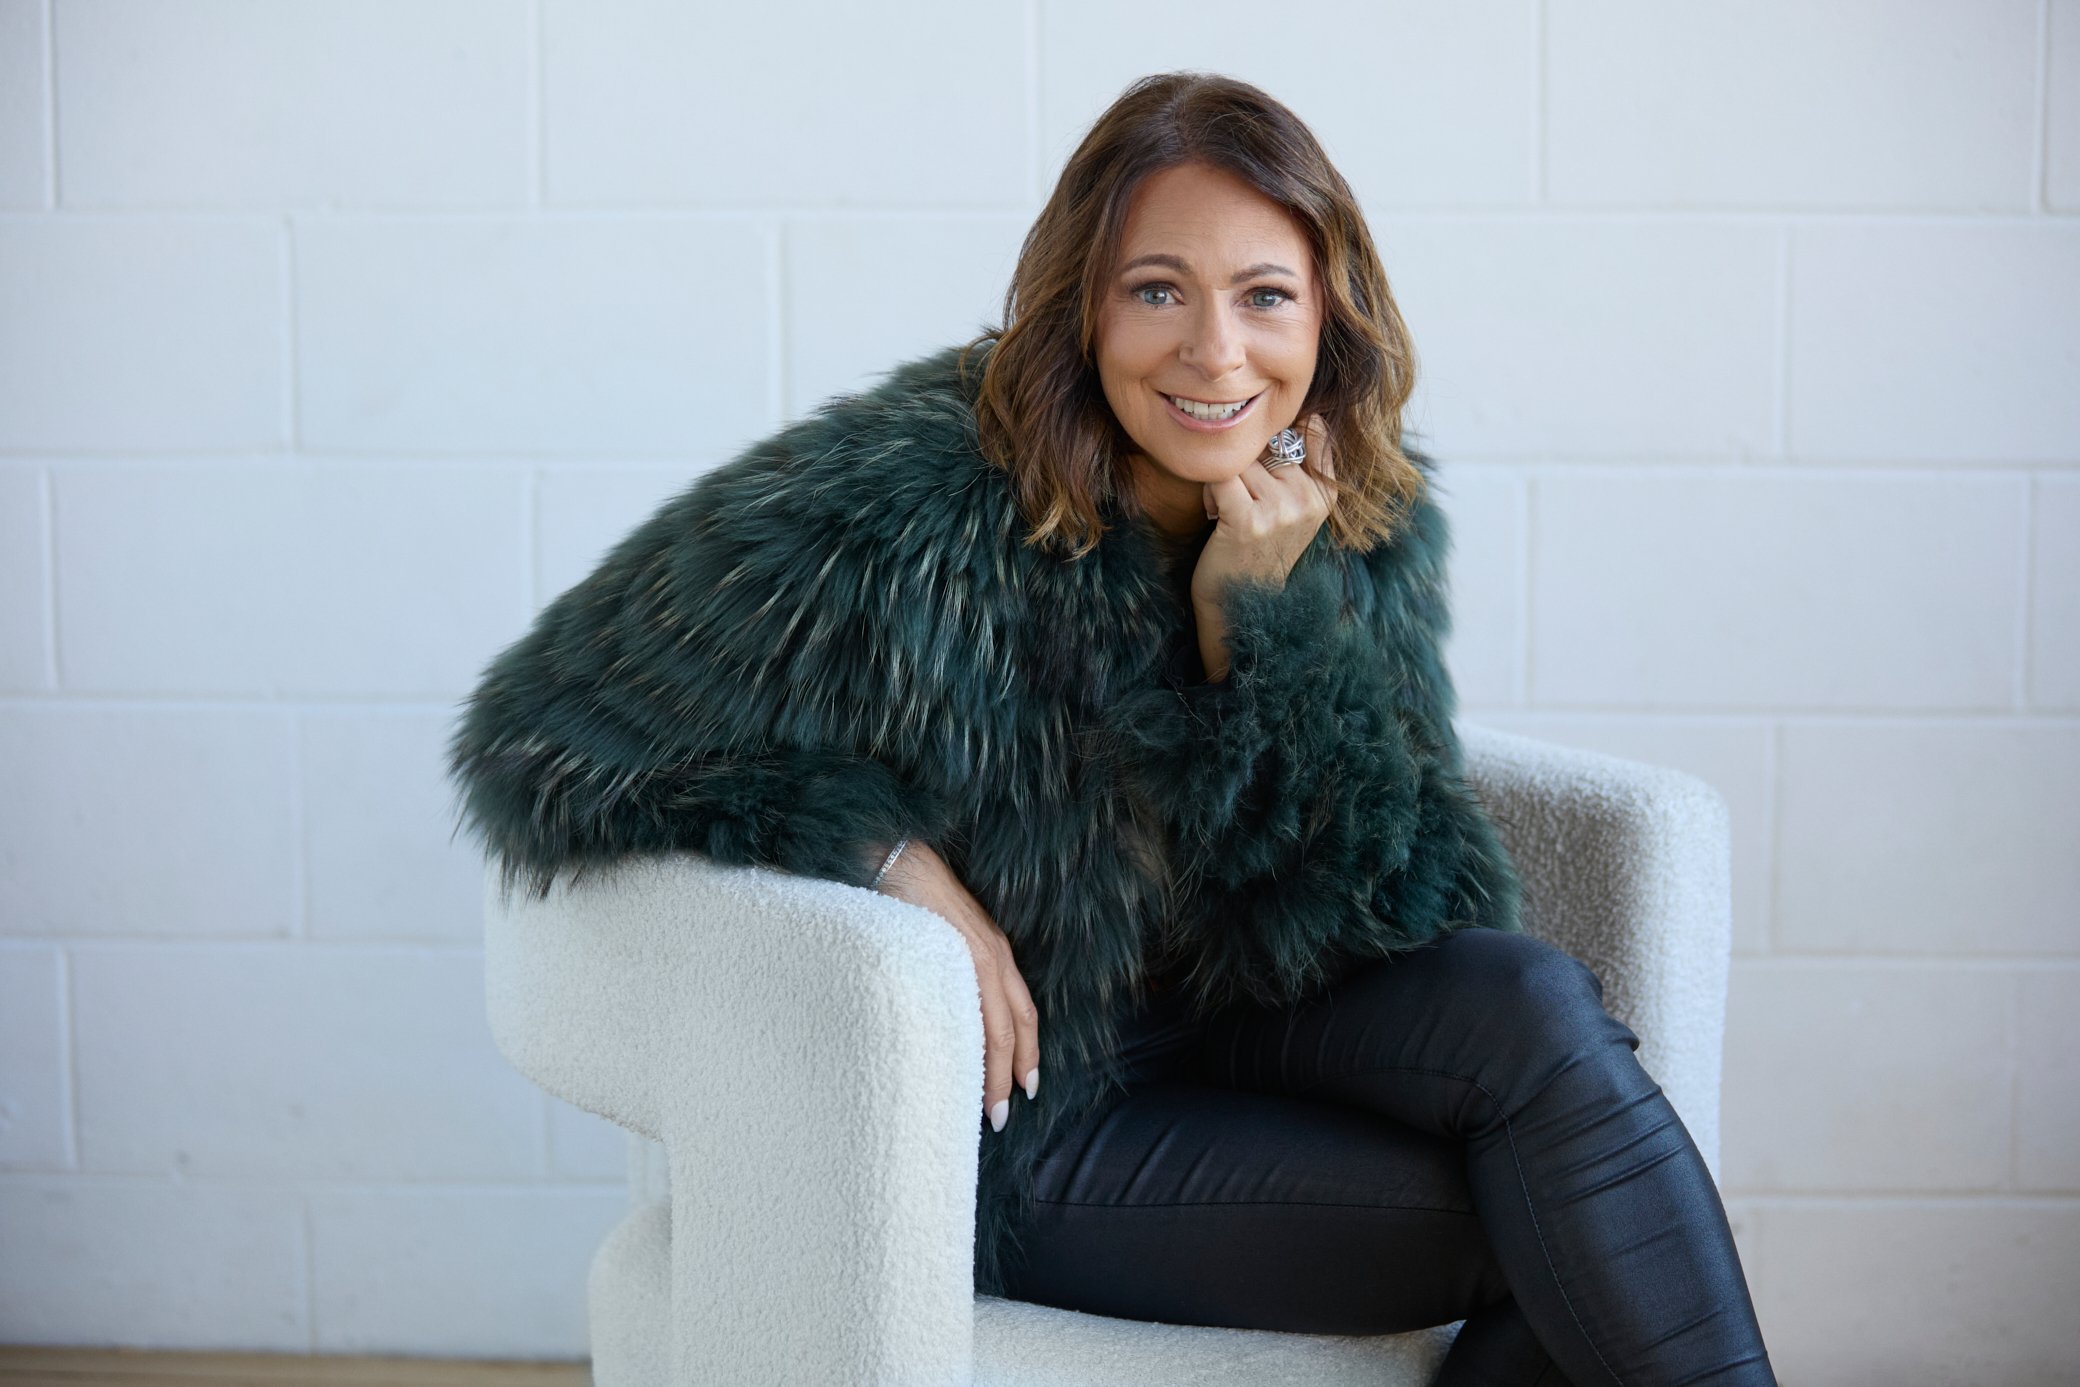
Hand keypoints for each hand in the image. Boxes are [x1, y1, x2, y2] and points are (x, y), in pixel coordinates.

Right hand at [869, 839, 1038, 1133]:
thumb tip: (941, 1014)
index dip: (1024, 1053)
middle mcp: (993, 954)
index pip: (1020, 1013)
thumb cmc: (907, 897)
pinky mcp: (953, 953)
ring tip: (990, 1108)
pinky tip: (962, 1067)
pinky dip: (971, 1043)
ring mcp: (975, 953)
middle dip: (1013, 1073)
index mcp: (992, 953)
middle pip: (1016, 1026)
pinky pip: (970, 1007)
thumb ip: (948, 972)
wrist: (890, 855)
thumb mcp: (940, 940)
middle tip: (1003, 1116)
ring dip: (996, 1070)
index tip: (1024, 1088)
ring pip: (997, 1025)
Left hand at [1190, 413, 1338, 680]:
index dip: (1279, 438)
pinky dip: (1209, 493)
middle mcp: (1308, 500)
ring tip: (1227, 510)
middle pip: (1267, 444)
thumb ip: (1299, 466)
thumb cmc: (1259, 549)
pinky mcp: (1248, 521)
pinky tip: (1214, 515)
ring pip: (1242, 459)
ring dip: (1225, 480)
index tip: (1265, 466)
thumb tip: (1293, 413)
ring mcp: (1280, 510)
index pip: (1312, 431)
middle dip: (1247, 463)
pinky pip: (1220, 477)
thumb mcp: (1293, 509)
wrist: (1240, 603)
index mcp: (1325, 494)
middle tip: (1241, 497)